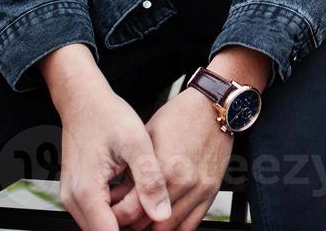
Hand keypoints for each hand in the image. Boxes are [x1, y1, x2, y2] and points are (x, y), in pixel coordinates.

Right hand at [53, 78, 173, 230]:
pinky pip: (97, 212)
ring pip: (101, 224)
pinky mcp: (78, 191)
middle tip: (153, 204)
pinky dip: (115, 208)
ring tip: (143, 195)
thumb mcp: (137, 143)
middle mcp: (74, 199)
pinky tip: (130, 189)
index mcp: (87, 190)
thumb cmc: (106, 114)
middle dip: (130, 223)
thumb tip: (162, 213)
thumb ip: (150, 180)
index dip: (135, 229)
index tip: (153, 219)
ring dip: (123, 217)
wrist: (83, 99)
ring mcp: (73, 196)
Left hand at [112, 87, 233, 230]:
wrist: (213, 107)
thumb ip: (132, 171)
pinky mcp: (211, 191)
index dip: (118, 215)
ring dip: (153, 228)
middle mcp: (184, 182)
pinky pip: (192, 224)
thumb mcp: (146, 138)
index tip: (112, 214)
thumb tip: (116, 195)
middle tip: (125, 219)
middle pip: (150, 223)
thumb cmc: (179, 117)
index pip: (134, 209)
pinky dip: (175, 228)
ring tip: (142, 220)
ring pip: (170, 228)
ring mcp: (200, 189)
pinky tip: (163, 222)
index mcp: (164, 167)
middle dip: (134, 224)